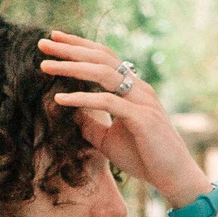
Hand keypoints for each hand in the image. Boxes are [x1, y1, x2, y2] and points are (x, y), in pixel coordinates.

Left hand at [37, 32, 210, 206]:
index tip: (54, 39)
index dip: (79, 45)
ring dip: (72, 67)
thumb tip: (66, 112)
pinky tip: (60, 98)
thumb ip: (89, 124)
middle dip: (70, 49)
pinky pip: (107, 102)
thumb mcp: (108, 139)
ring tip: (45, 66)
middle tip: (42, 43)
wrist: (175, 177)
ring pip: (103, 73)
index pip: (104, 58)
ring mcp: (142, 101)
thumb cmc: (144, 158)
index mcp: (134, 89)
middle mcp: (139, 89)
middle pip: (101, 58)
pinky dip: (82, 98)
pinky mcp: (142, 118)